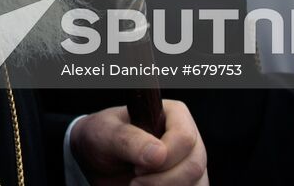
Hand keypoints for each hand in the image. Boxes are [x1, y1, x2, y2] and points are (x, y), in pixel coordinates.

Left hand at [71, 100, 207, 185]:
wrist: (96, 162)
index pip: (185, 137)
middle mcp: (187, 139)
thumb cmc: (101, 138)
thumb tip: (159, 154)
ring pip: (198, 183)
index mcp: (172, 115)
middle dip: (163, 181)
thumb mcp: (106, 133)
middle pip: (194, 165)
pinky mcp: (188, 183)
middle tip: (134, 182)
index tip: (137, 168)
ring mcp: (190, 163)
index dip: (165, 157)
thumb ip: (129, 140)